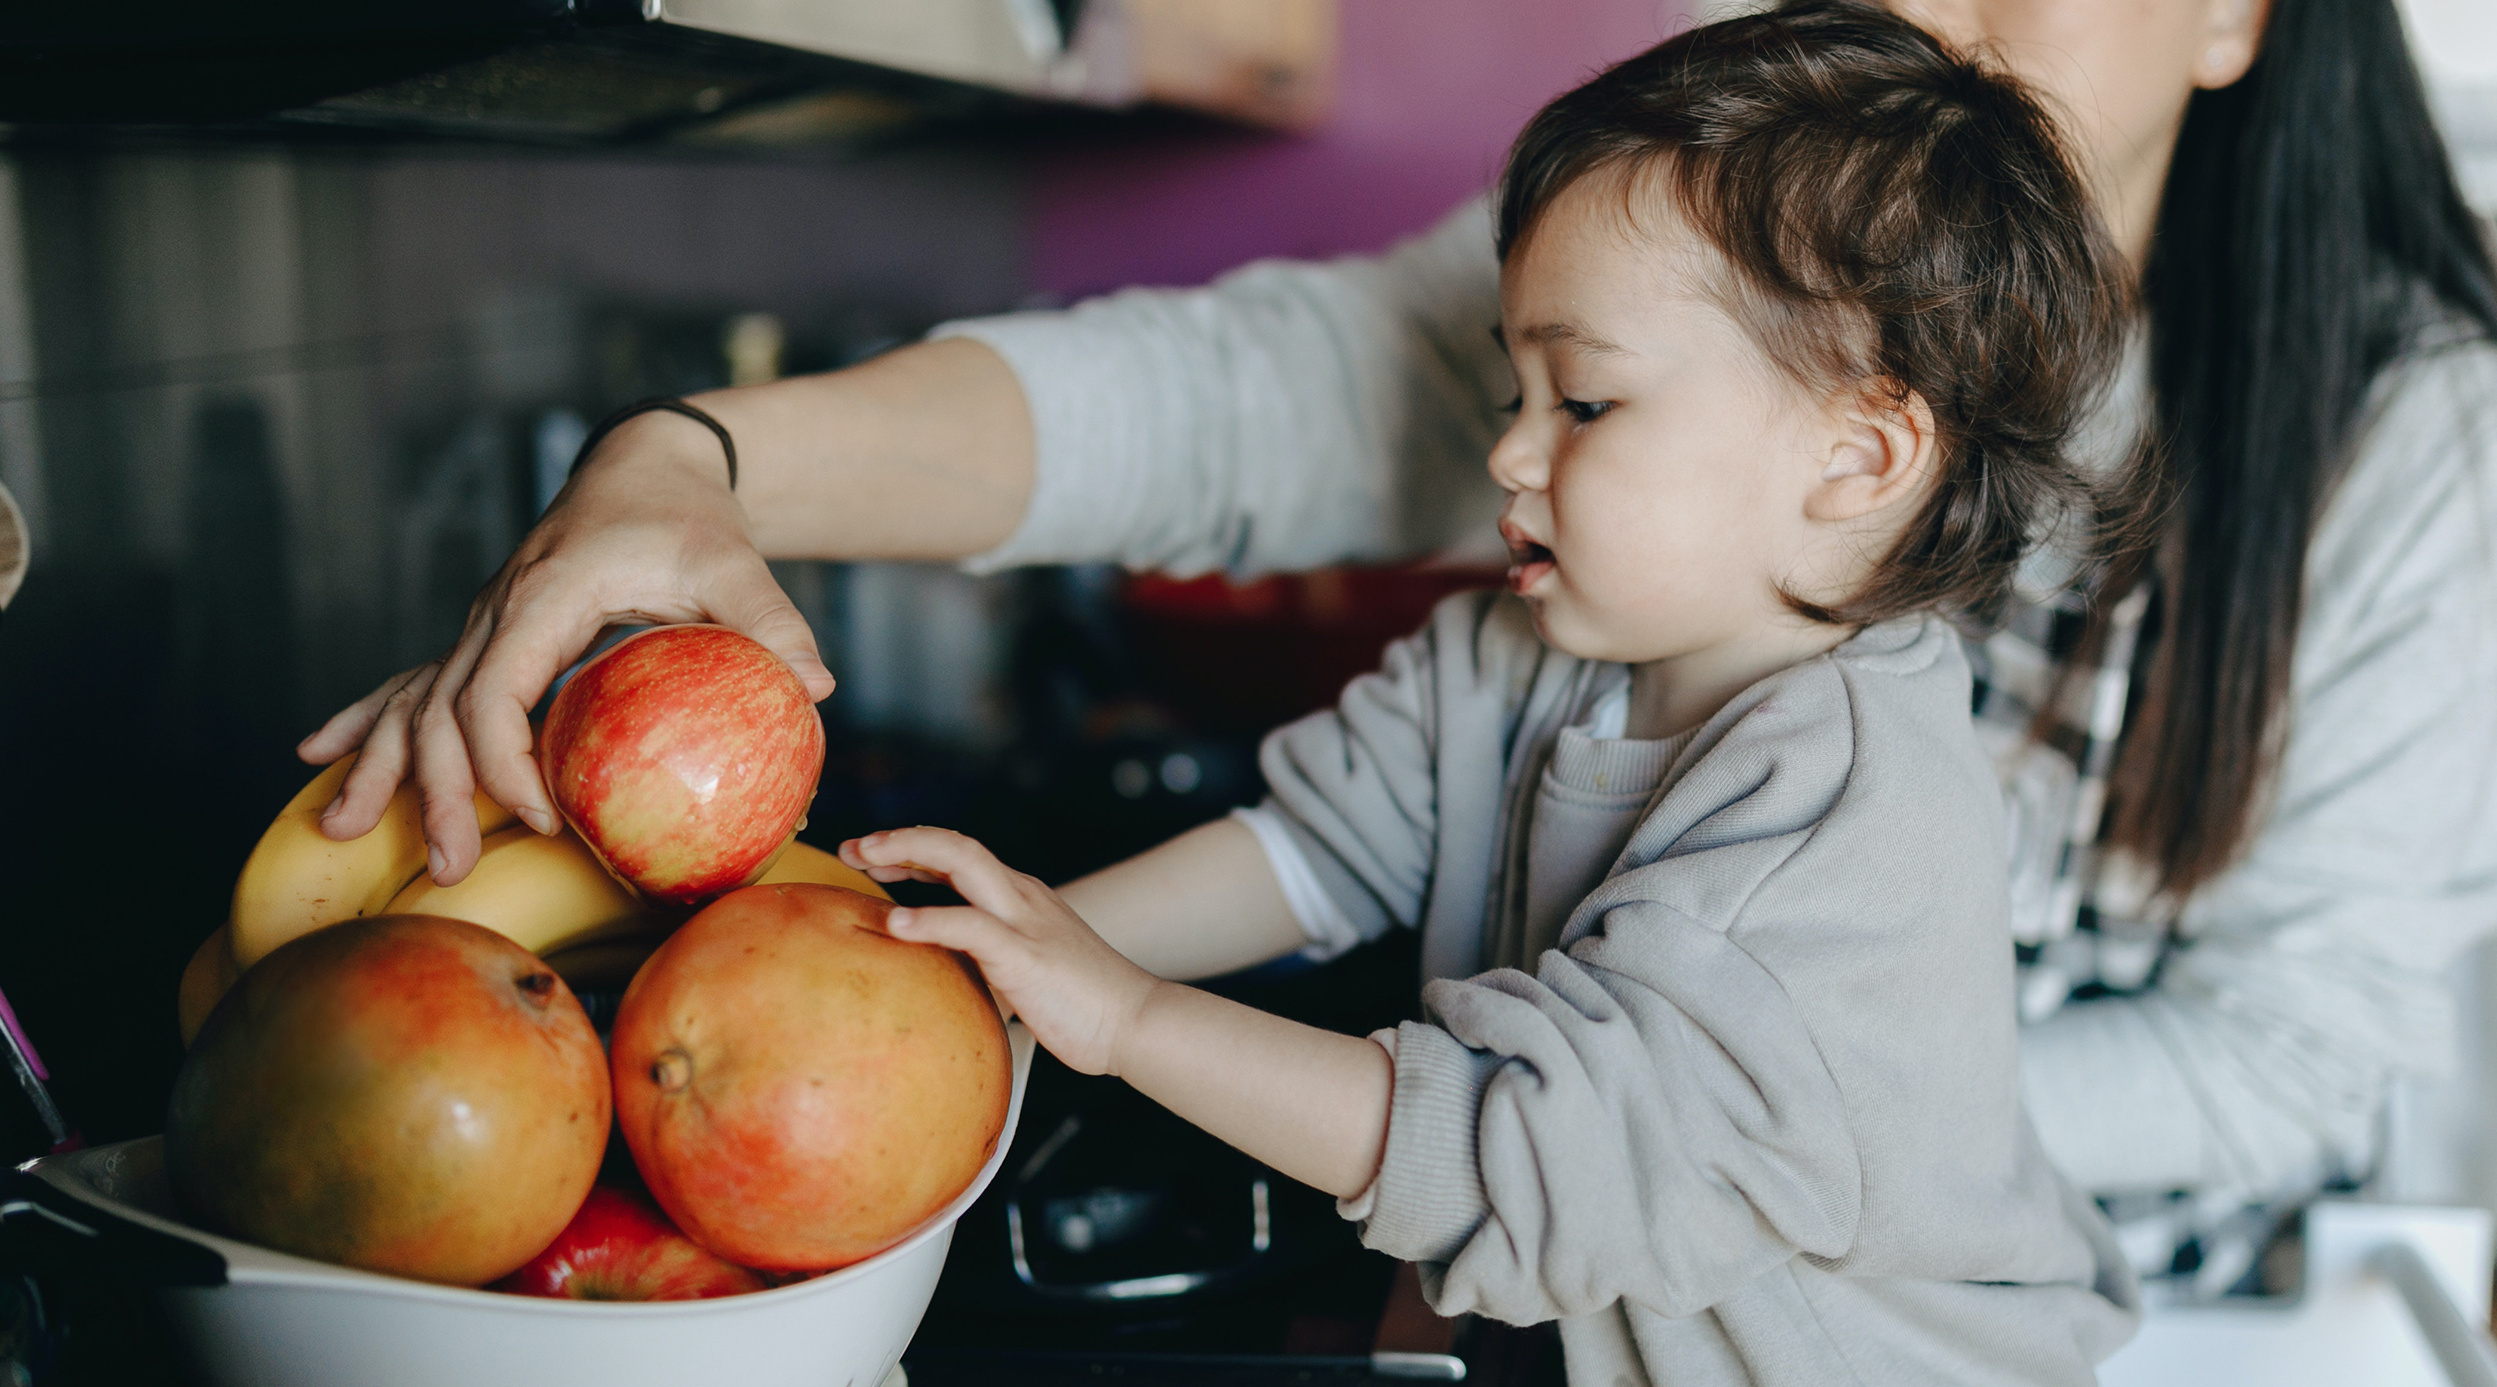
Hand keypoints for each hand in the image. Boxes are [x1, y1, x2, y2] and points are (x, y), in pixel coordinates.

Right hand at [298, 409, 835, 884]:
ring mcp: (483, 621)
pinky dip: (369, 720)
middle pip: (441, 710)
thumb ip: (773, 623)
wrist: (648, 463)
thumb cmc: (691, 516)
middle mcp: (498, 609)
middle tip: (451, 868)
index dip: (505, 760)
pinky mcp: (488, 634)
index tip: (540, 817)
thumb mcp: (736, 563)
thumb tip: (818, 689)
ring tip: (347, 830)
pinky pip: (415, 682)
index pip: (496, 688)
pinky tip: (320, 755)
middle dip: (437, 791)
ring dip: (386, 767)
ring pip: (414, 700)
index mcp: (547, 595)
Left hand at [841, 827, 1158, 1076]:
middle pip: (955, 844)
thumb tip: (944, 983)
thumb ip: (990, 966)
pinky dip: (929, 919)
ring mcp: (1025, 920)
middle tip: (851, 848)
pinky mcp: (1025, 954)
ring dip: (907, 851)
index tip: (869, 858)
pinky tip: (895, 923)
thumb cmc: (1084, 1006)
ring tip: (863, 857)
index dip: (911, 851)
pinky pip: (970, 926)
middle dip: (899, 839)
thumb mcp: (1026, 974)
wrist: (1136, 1021)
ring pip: (962, 861)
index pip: (959, 858)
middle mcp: (1022, 896)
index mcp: (1021, 899)